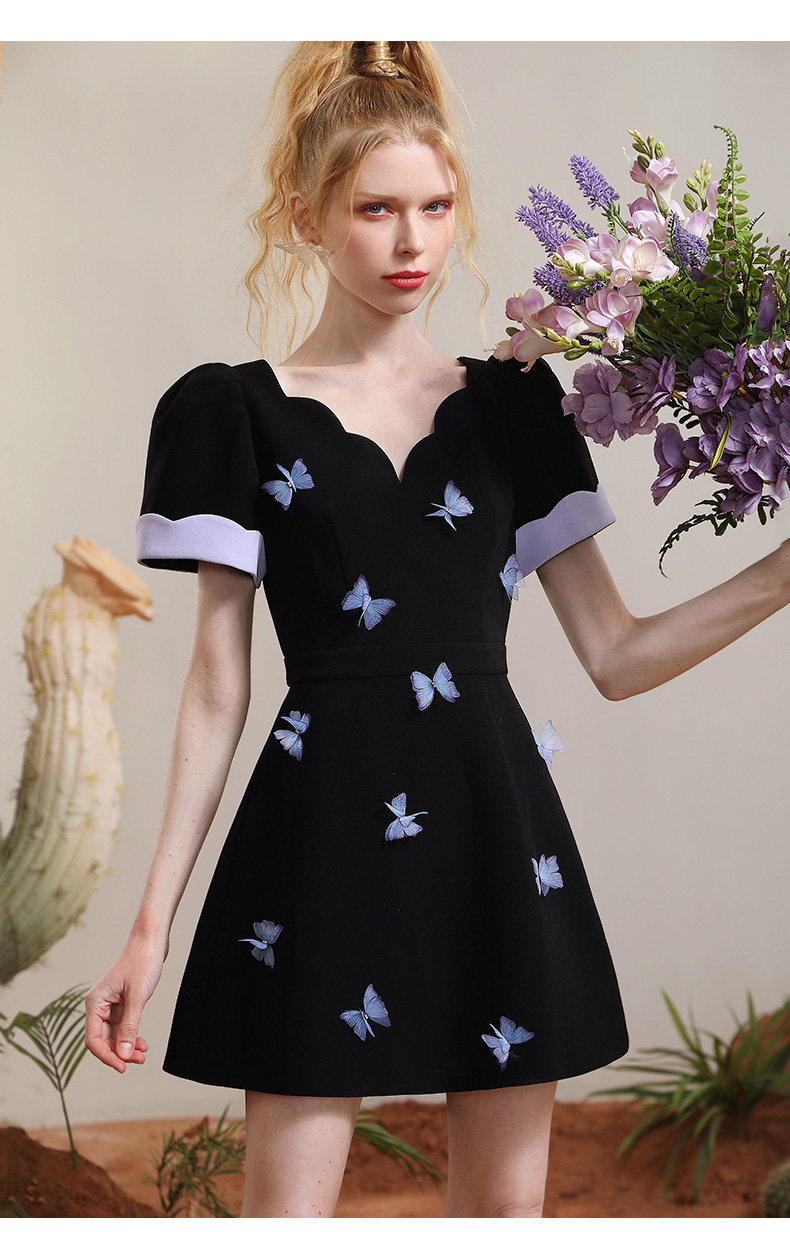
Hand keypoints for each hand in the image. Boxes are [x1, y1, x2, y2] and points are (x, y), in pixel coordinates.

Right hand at [84, 936, 166, 1072]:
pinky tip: (142, 1043)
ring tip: (143, 1054)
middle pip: (103, 1040)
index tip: (123, 1067)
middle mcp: (99, 1005)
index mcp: (95, 1002)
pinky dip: (131, 1036)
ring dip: (127, 1046)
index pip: (93, 1040)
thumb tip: (123, 1054)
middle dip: (120, 1053)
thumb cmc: (142, 962)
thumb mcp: (137, 996)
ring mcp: (110, 1005)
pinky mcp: (122, 1003)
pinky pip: (122, 1026)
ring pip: (114, 1035)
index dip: (107, 1056)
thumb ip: (130, 1026)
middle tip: (139, 1060)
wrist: (151, 941)